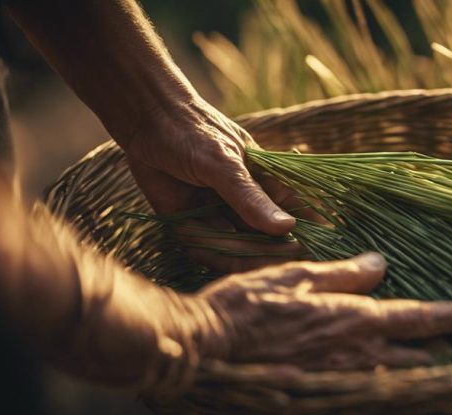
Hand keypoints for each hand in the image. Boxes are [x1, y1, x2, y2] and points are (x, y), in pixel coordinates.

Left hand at [122, 98, 310, 272]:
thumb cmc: (194, 132)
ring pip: (235, 252)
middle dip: (256, 251)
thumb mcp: (224, 163)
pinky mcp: (194, 226)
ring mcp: (222, 217)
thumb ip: (251, 197)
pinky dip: (199, 246)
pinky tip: (187, 227)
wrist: (145, 122)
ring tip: (203, 225)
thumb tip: (287, 227)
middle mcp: (248, 206)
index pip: (297, 217)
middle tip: (239, 244)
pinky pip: (205, 249)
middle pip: (266, 244)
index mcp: (268, 186)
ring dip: (223, 249)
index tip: (305, 255)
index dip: (304, 238)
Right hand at [187, 252, 451, 370]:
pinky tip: (390, 373)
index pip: (417, 318)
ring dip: (421, 366)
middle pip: (417, 355)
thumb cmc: (250, 305)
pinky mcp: (323, 389)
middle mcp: (356, 353)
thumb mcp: (298, 275)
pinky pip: (368, 386)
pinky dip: (388, 379)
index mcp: (354, 318)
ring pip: (396, 375)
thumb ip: (344, 274)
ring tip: (440, 357)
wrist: (212, 346)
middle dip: (445, 348)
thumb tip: (379, 264)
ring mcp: (341, 376)